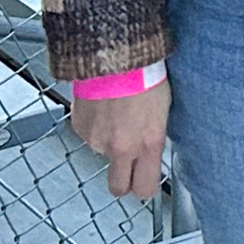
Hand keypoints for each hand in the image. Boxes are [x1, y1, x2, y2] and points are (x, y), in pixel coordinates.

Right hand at [71, 83, 170, 198]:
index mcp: (148, 144)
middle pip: (118, 188)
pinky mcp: (80, 128)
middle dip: (122, 181)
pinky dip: (95, 125)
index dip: (144, 187)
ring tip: (117, 114)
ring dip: (108, 142)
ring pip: (102, 154)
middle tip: (127, 164)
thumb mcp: (163, 110)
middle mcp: (121, 148)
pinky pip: (89, 135)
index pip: (145, 189)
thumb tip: (149, 151)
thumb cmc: (145, 74)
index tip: (144, 180)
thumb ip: (153, 138)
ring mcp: (98, 140)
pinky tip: (104, 106)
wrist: (115, 55)